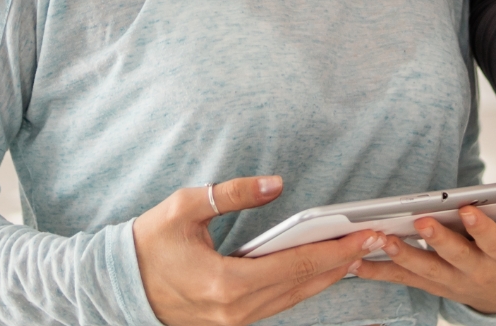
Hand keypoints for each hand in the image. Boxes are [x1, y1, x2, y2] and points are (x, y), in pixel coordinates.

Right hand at [133, 176, 386, 325]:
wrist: (119, 284)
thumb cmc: (150, 242)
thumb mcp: (186, 206)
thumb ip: (233, 193)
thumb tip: (275, 184)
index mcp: (225, 283)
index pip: (295, 265)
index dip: (334, 250)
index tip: (365, 235)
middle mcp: (234, 310)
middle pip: (302, 284)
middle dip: (342, 261)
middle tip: (377, 239)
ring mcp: (233, 322)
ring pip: (293, 299)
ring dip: (327, 275)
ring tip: (358, 251)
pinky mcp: (231, 322)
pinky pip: (278, 304)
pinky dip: (304, 284)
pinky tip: (323, 267)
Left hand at [356, 193, 495, 313]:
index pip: (495, 242)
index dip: (482, 228)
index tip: (468, 210)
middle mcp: (477, 272)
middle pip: (455, 258)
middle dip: (438, 241)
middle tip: (420, 221)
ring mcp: (452, 280)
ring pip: (426, 270)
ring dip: (403, 256)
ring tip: (383, 240)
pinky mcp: (432, 283)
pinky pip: (404, 279)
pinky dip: (381, 271)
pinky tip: (358, 262)